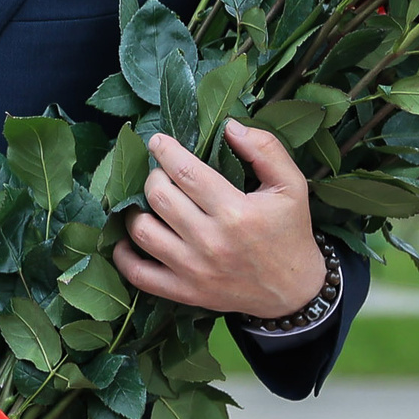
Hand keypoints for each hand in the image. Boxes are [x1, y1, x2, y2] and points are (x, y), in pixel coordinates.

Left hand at [114, 121, 321, 318]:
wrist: (294, 292)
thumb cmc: (290, 232)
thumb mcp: (291, 185)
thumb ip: (265, 149)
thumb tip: (229, 126)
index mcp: (236, 212)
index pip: (185, 171)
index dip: (165, 150)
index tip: (157, 141)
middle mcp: (211, 241)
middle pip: (159, 196)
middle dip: (153, 176)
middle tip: (160, 173)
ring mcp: (194, 270)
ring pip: (142, 232)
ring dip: (135, 210)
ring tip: (146, 202)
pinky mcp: (185, 292)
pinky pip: (139, 275)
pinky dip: (123, 256)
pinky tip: (128, 239)